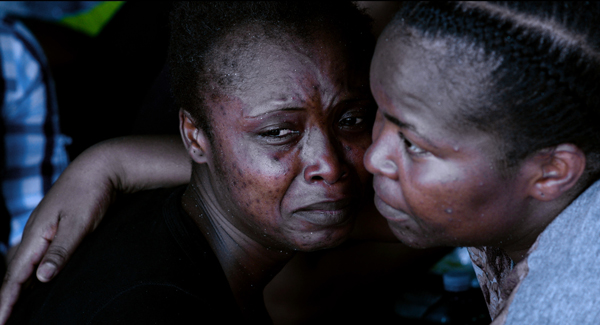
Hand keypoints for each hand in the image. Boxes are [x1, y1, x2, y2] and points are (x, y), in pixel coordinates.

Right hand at [0, 135, 189, 323]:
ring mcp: (44, 229)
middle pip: (15, 271)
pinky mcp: (56, 226)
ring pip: (25, 263)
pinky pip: (37, 255)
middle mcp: (35, 233)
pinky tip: (37, 280)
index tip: (1, 321)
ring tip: (15, 306)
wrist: (101, 167)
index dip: (7, 300)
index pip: (16, 274)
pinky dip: (32, 271)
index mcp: (36, 234)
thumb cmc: (91, 193)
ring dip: (19, 285)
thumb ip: (61, 251)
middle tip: (4, 320)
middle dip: (8, 296)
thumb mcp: (79, 223)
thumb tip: (41, 278)